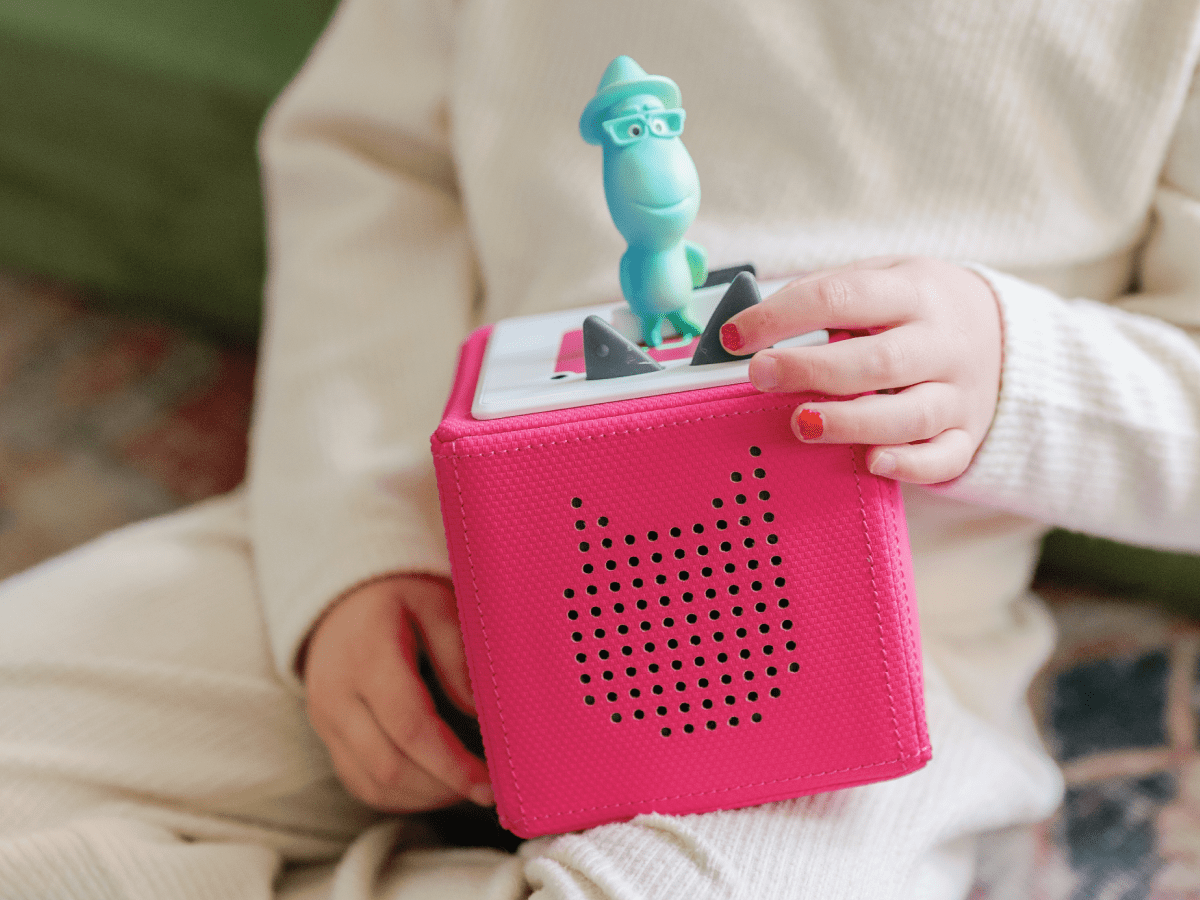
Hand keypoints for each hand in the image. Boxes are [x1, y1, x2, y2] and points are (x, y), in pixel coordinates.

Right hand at [300, 574, 492, 811]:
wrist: (342, 592)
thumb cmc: (397, 593)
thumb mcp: (435, 605)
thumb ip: (458, 657)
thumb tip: (483, 715)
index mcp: (367, 656)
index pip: (410, 727)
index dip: (451, 764)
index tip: (488, 783)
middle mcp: (337, 694)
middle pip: (389, 766)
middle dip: (443, 787)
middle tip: (486, 789)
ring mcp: (325, 719)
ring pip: (372, 784)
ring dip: (423, 797)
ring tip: (464, 788)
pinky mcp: (325, 734)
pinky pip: (358, 782)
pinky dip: (399, 796)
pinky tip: (433, 786)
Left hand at [720, 257, 1002, 484]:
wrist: (1005, 334)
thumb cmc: (916, 308)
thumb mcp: (883, 278)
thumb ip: (825, 295)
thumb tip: (749, 328)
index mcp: (914, 291)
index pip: (844, 296)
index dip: (784, 315)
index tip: (736, 335)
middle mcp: (942, 342)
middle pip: (879, 360)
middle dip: (814, 369)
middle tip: (762, 375)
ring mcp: (959, 392)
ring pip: (910, 414)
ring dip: (852, 421)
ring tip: (803, 424)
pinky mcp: (967, 434)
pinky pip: (943, 458)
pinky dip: (909, 465)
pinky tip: (872, 463)